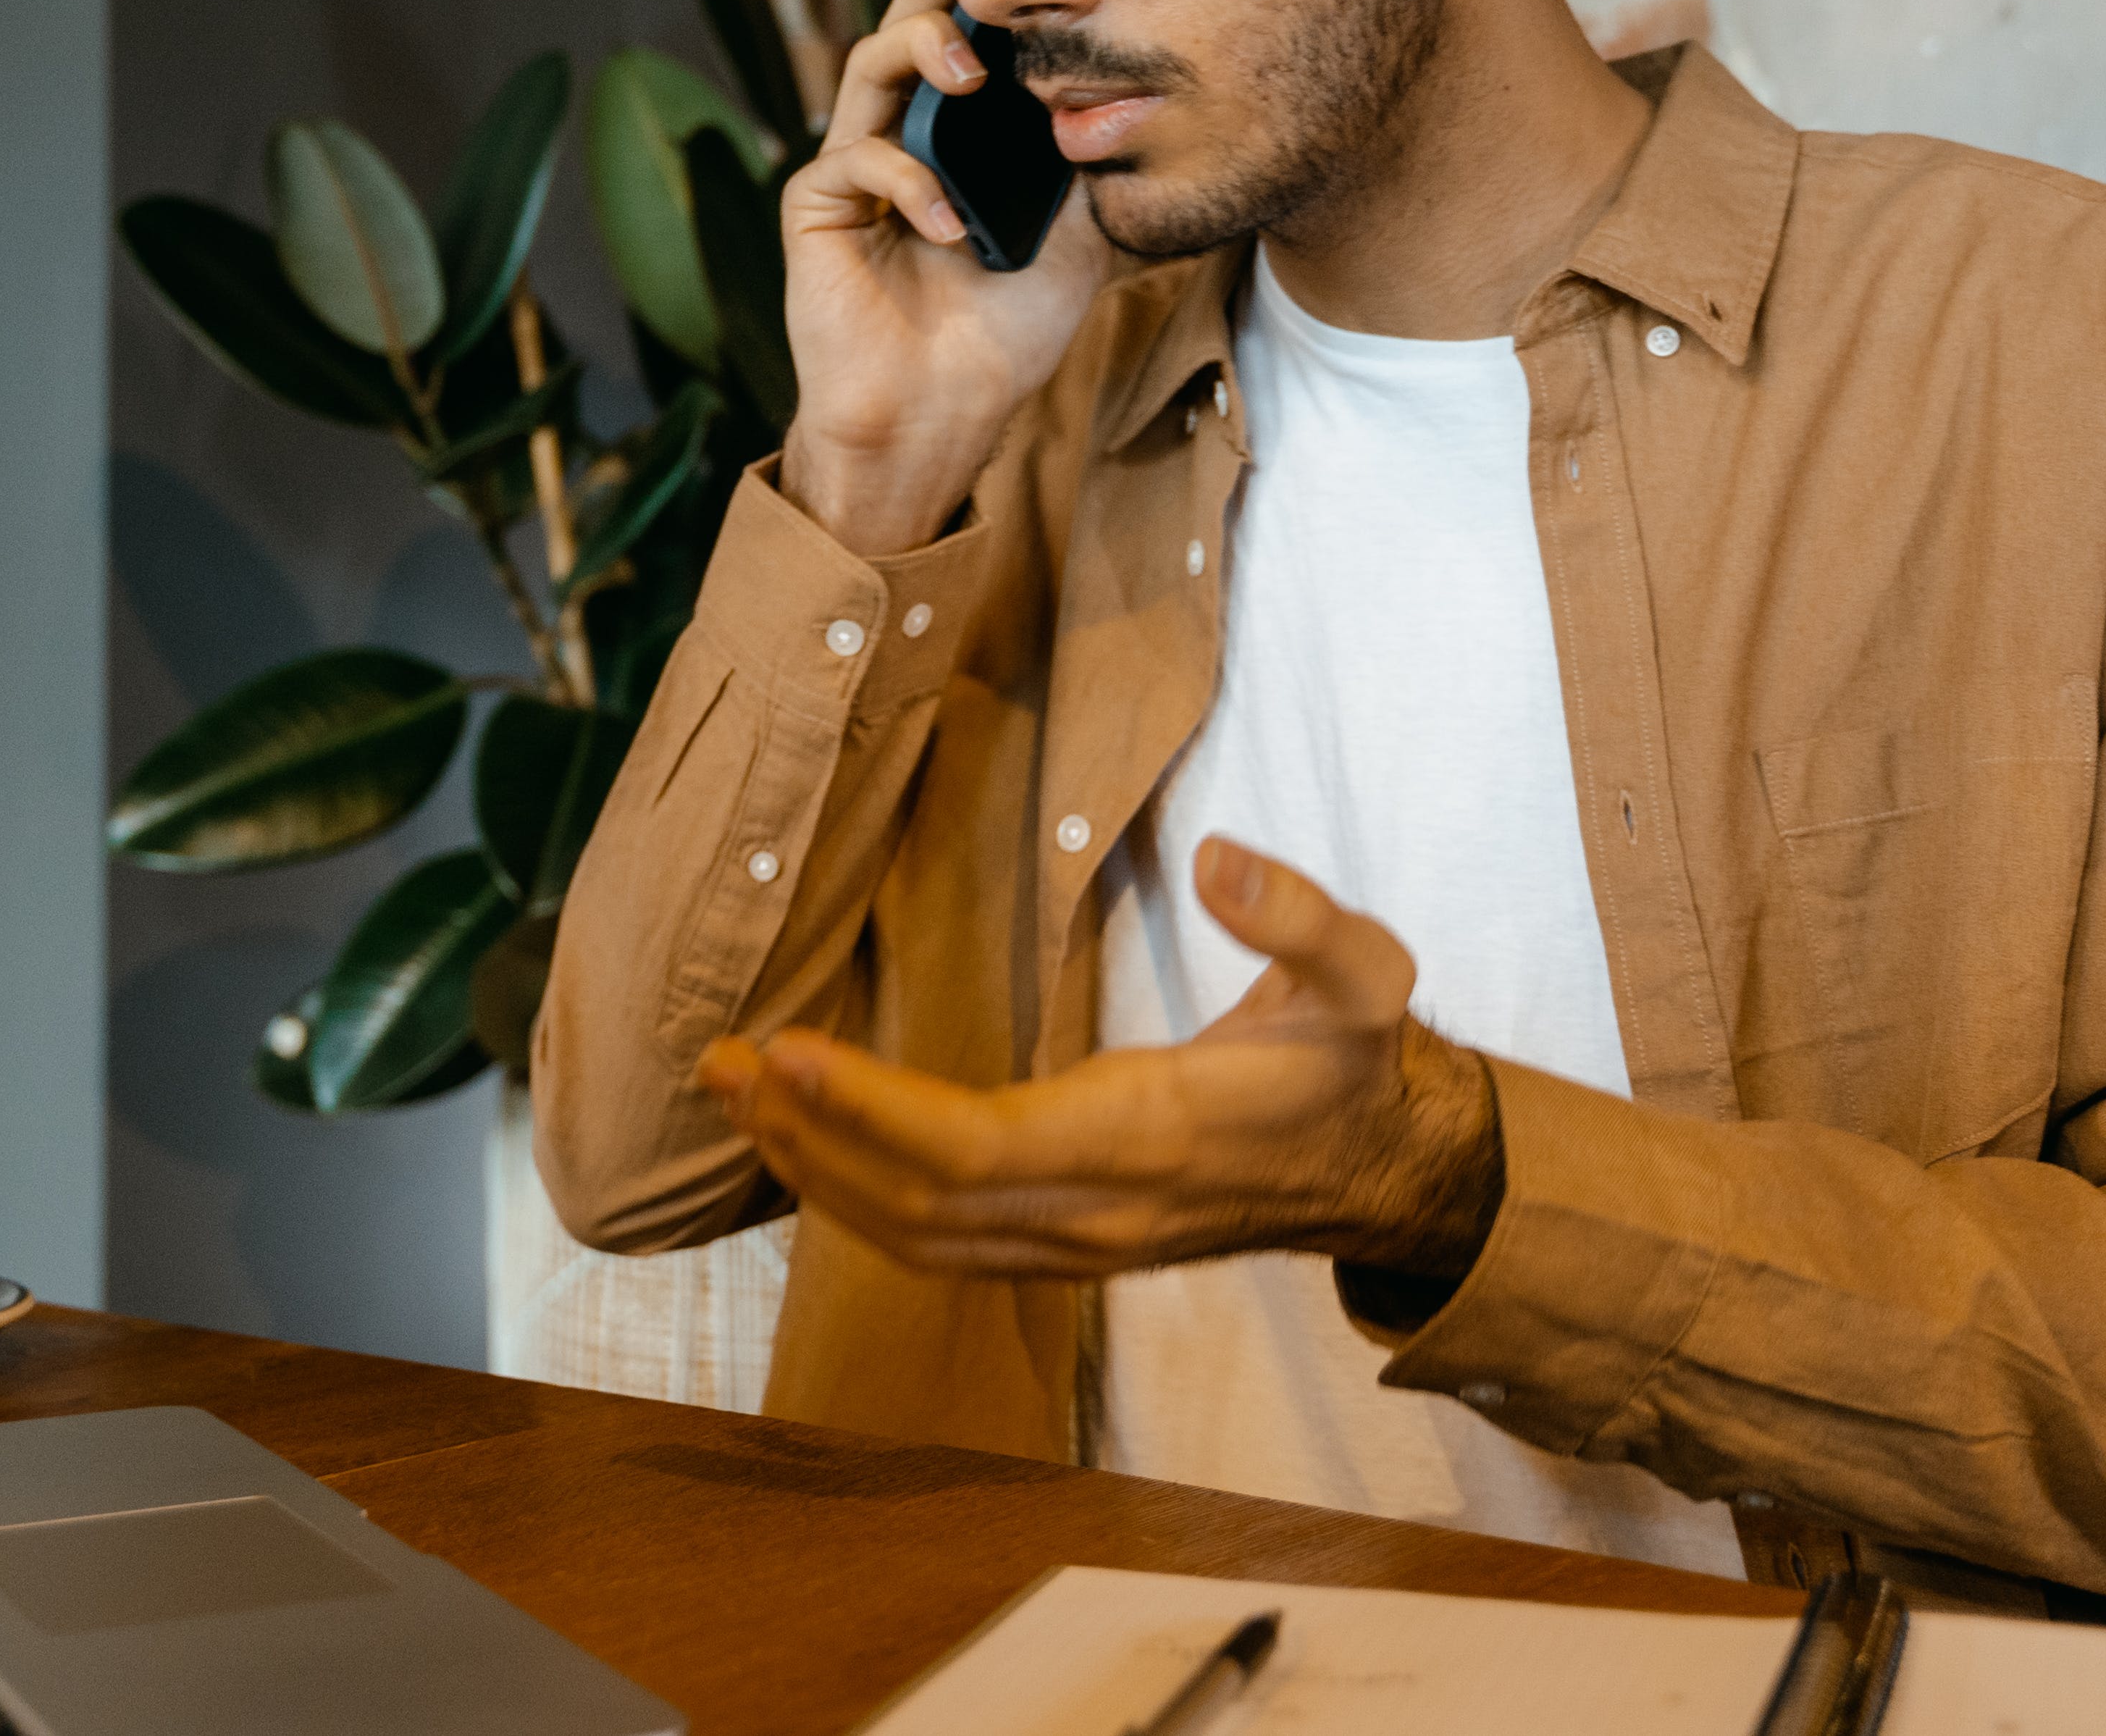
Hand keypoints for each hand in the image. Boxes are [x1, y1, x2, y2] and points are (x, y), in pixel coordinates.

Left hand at [692, 838, 1503, 1280]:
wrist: (1387, 1170)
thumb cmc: (1353, 1063)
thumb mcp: (1363, 975)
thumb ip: (1299, 917)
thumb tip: (1223, 859)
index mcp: (1145, 1140)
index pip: (979, 1148)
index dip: (876, 1110)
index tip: (790, 1052)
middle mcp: (1095, 1210)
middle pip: (917, 1202)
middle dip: (808, 1136)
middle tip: (718, 1063)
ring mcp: (1076, 1243)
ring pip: (915, 1236)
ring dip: (814, 1170)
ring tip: (735, 1094)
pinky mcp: (1065, 1247)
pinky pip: (938, 1244)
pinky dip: (855, 1201)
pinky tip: (806, 1147)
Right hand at [777, 0, 1111, 552]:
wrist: (947, 416)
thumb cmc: (1006, 335)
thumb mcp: (1077, 236)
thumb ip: (1088, 165)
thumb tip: (1132, 93)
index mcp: (964, 134)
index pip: (972, 34)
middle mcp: (907, 134)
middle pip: (908, 20)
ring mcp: (859, 167)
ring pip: (868, 62)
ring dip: (921, 50)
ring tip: (969, 77)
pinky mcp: (819, 207)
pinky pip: (854, 158)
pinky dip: (907, 180)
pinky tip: (947, 228)